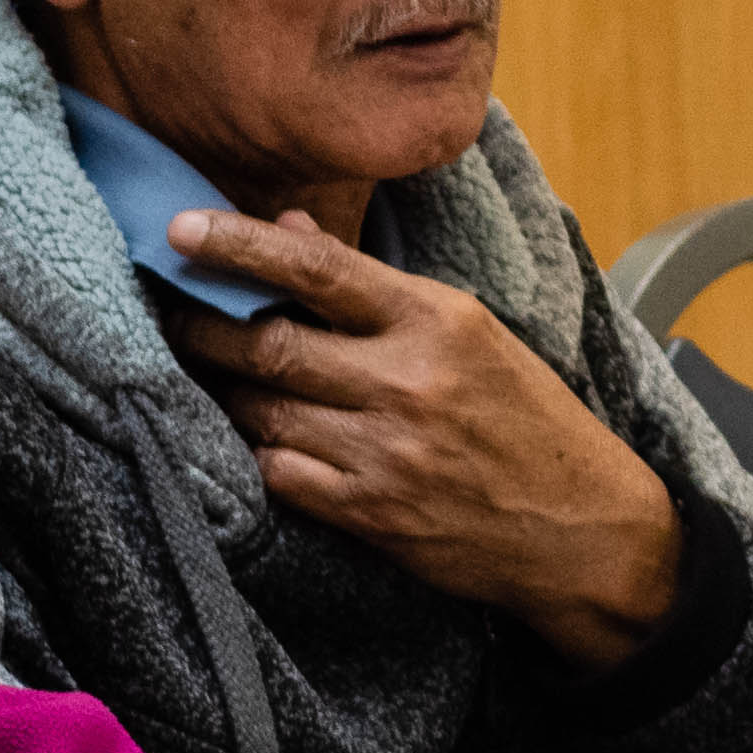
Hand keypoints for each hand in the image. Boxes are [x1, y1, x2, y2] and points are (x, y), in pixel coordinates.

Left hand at [164, 210, 683, 666]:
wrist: (583, 525)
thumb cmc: (529, 419)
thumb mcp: (471, 333)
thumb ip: (374, 285)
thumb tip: (288, 230)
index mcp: (439, 320)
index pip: (318, 269)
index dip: (238, 247)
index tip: (182, 227)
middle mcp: (409, 381)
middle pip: (269, 343)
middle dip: (201, 325)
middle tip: (168, 309)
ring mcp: (387, 450)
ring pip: (263, 409)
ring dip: (227, 391)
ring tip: (212, 374)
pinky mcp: (371, 512)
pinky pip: (279, 473)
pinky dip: (260, 451)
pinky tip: (262, 436)